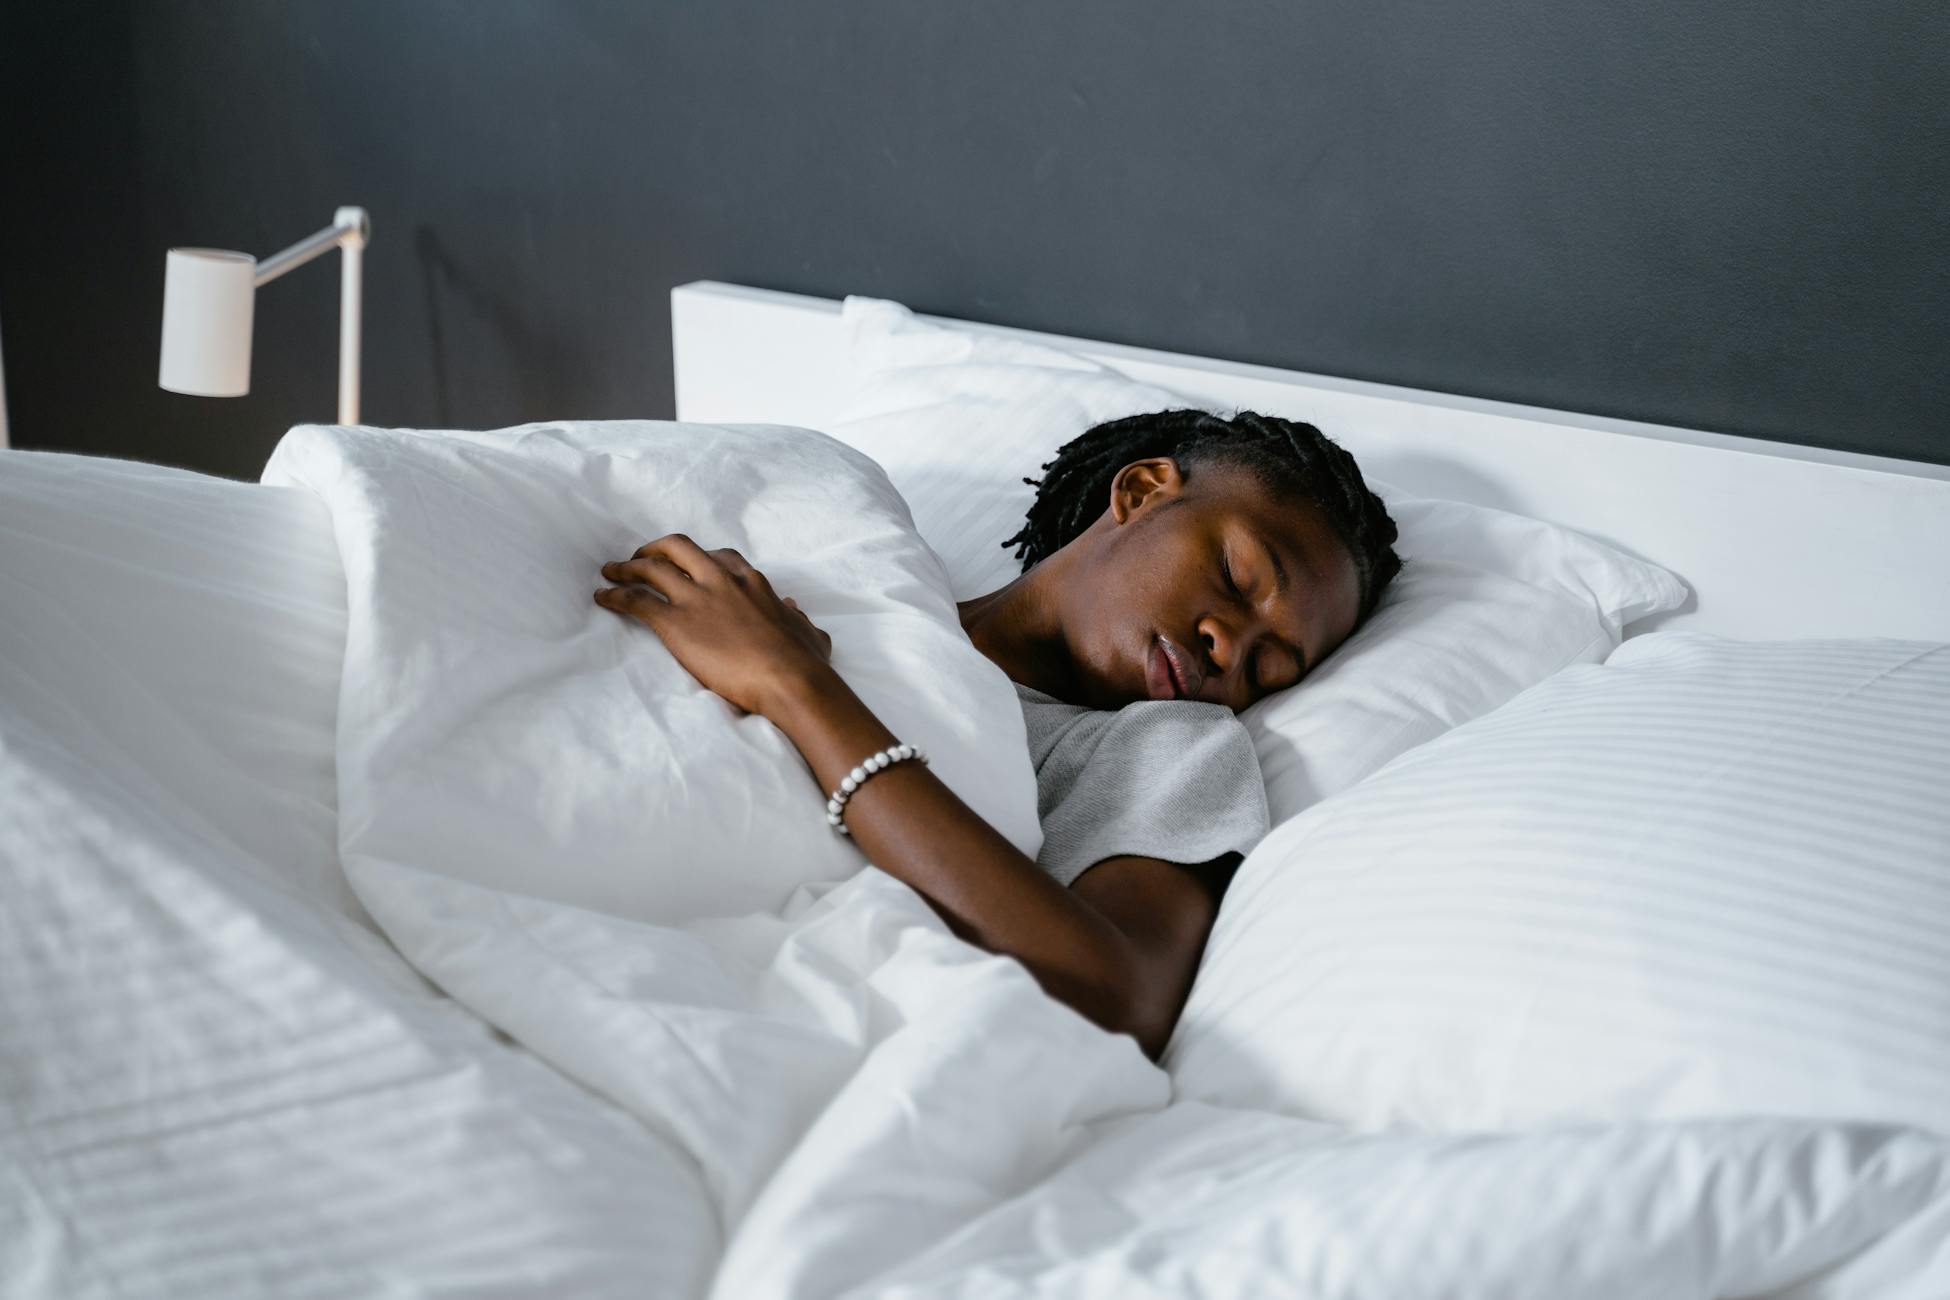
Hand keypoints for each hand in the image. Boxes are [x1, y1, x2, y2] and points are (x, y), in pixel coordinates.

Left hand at [595, 534, 833, 716]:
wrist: (790, 679)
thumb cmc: (803, 661)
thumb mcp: (807, 631)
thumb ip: (798, 617)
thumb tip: (793, 607)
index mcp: (751, 581)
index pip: (717, 556)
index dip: (696, 558)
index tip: (686, 564)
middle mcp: (720, 580)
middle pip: (677, 547)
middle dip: (654, 549)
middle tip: (640, 557)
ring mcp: (697, 598)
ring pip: (651, 568)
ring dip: (627, 567)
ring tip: (611, 572)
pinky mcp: (675, 622)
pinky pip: (636, 601)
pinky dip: (615, 596)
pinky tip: (603, 597)